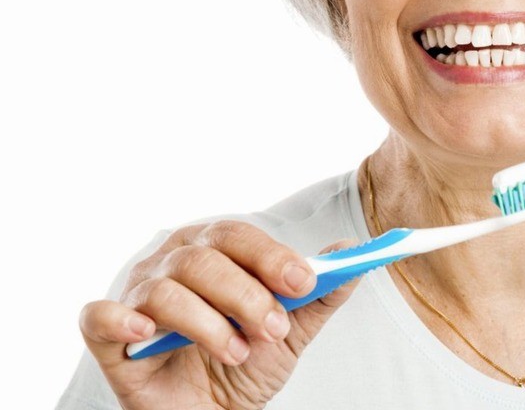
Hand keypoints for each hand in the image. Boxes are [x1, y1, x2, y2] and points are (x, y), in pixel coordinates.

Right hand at [79, 220, 358, 409]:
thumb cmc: (245, 361)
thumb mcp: (291, 330)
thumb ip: (320, 293)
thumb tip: (353, 254)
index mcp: (212, 249)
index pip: (238, 236)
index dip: (271, 257)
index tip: (304, 282)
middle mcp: (170, 263)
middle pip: (203, 258)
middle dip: (246, 294)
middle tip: (274, 329)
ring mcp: (137, 297)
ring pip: (167, 291)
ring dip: (210, 324)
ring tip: (237, 353)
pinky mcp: (107, 337)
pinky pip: (98, 317)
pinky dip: (121, 321)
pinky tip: (147, 335)